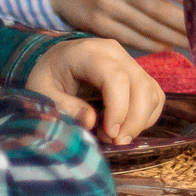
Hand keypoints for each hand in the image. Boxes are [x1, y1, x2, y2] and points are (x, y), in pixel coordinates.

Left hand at [26, 37, 166, 144]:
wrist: (56, 61)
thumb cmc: (47, 77)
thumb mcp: (41, 92)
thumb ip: (64, 106)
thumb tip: (91, 121)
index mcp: (87, 53)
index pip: (116, 78)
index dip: (118, 108)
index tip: (109, 134)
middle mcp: (114, 53)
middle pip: (141, 86)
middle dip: (134, 120)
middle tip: (115, 142)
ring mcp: (129, 61)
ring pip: (151, 92)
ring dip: (140, 121)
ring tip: (115, 136)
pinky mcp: (137, 73)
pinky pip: (154, 96)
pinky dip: (146, 117)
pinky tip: (124, 127)